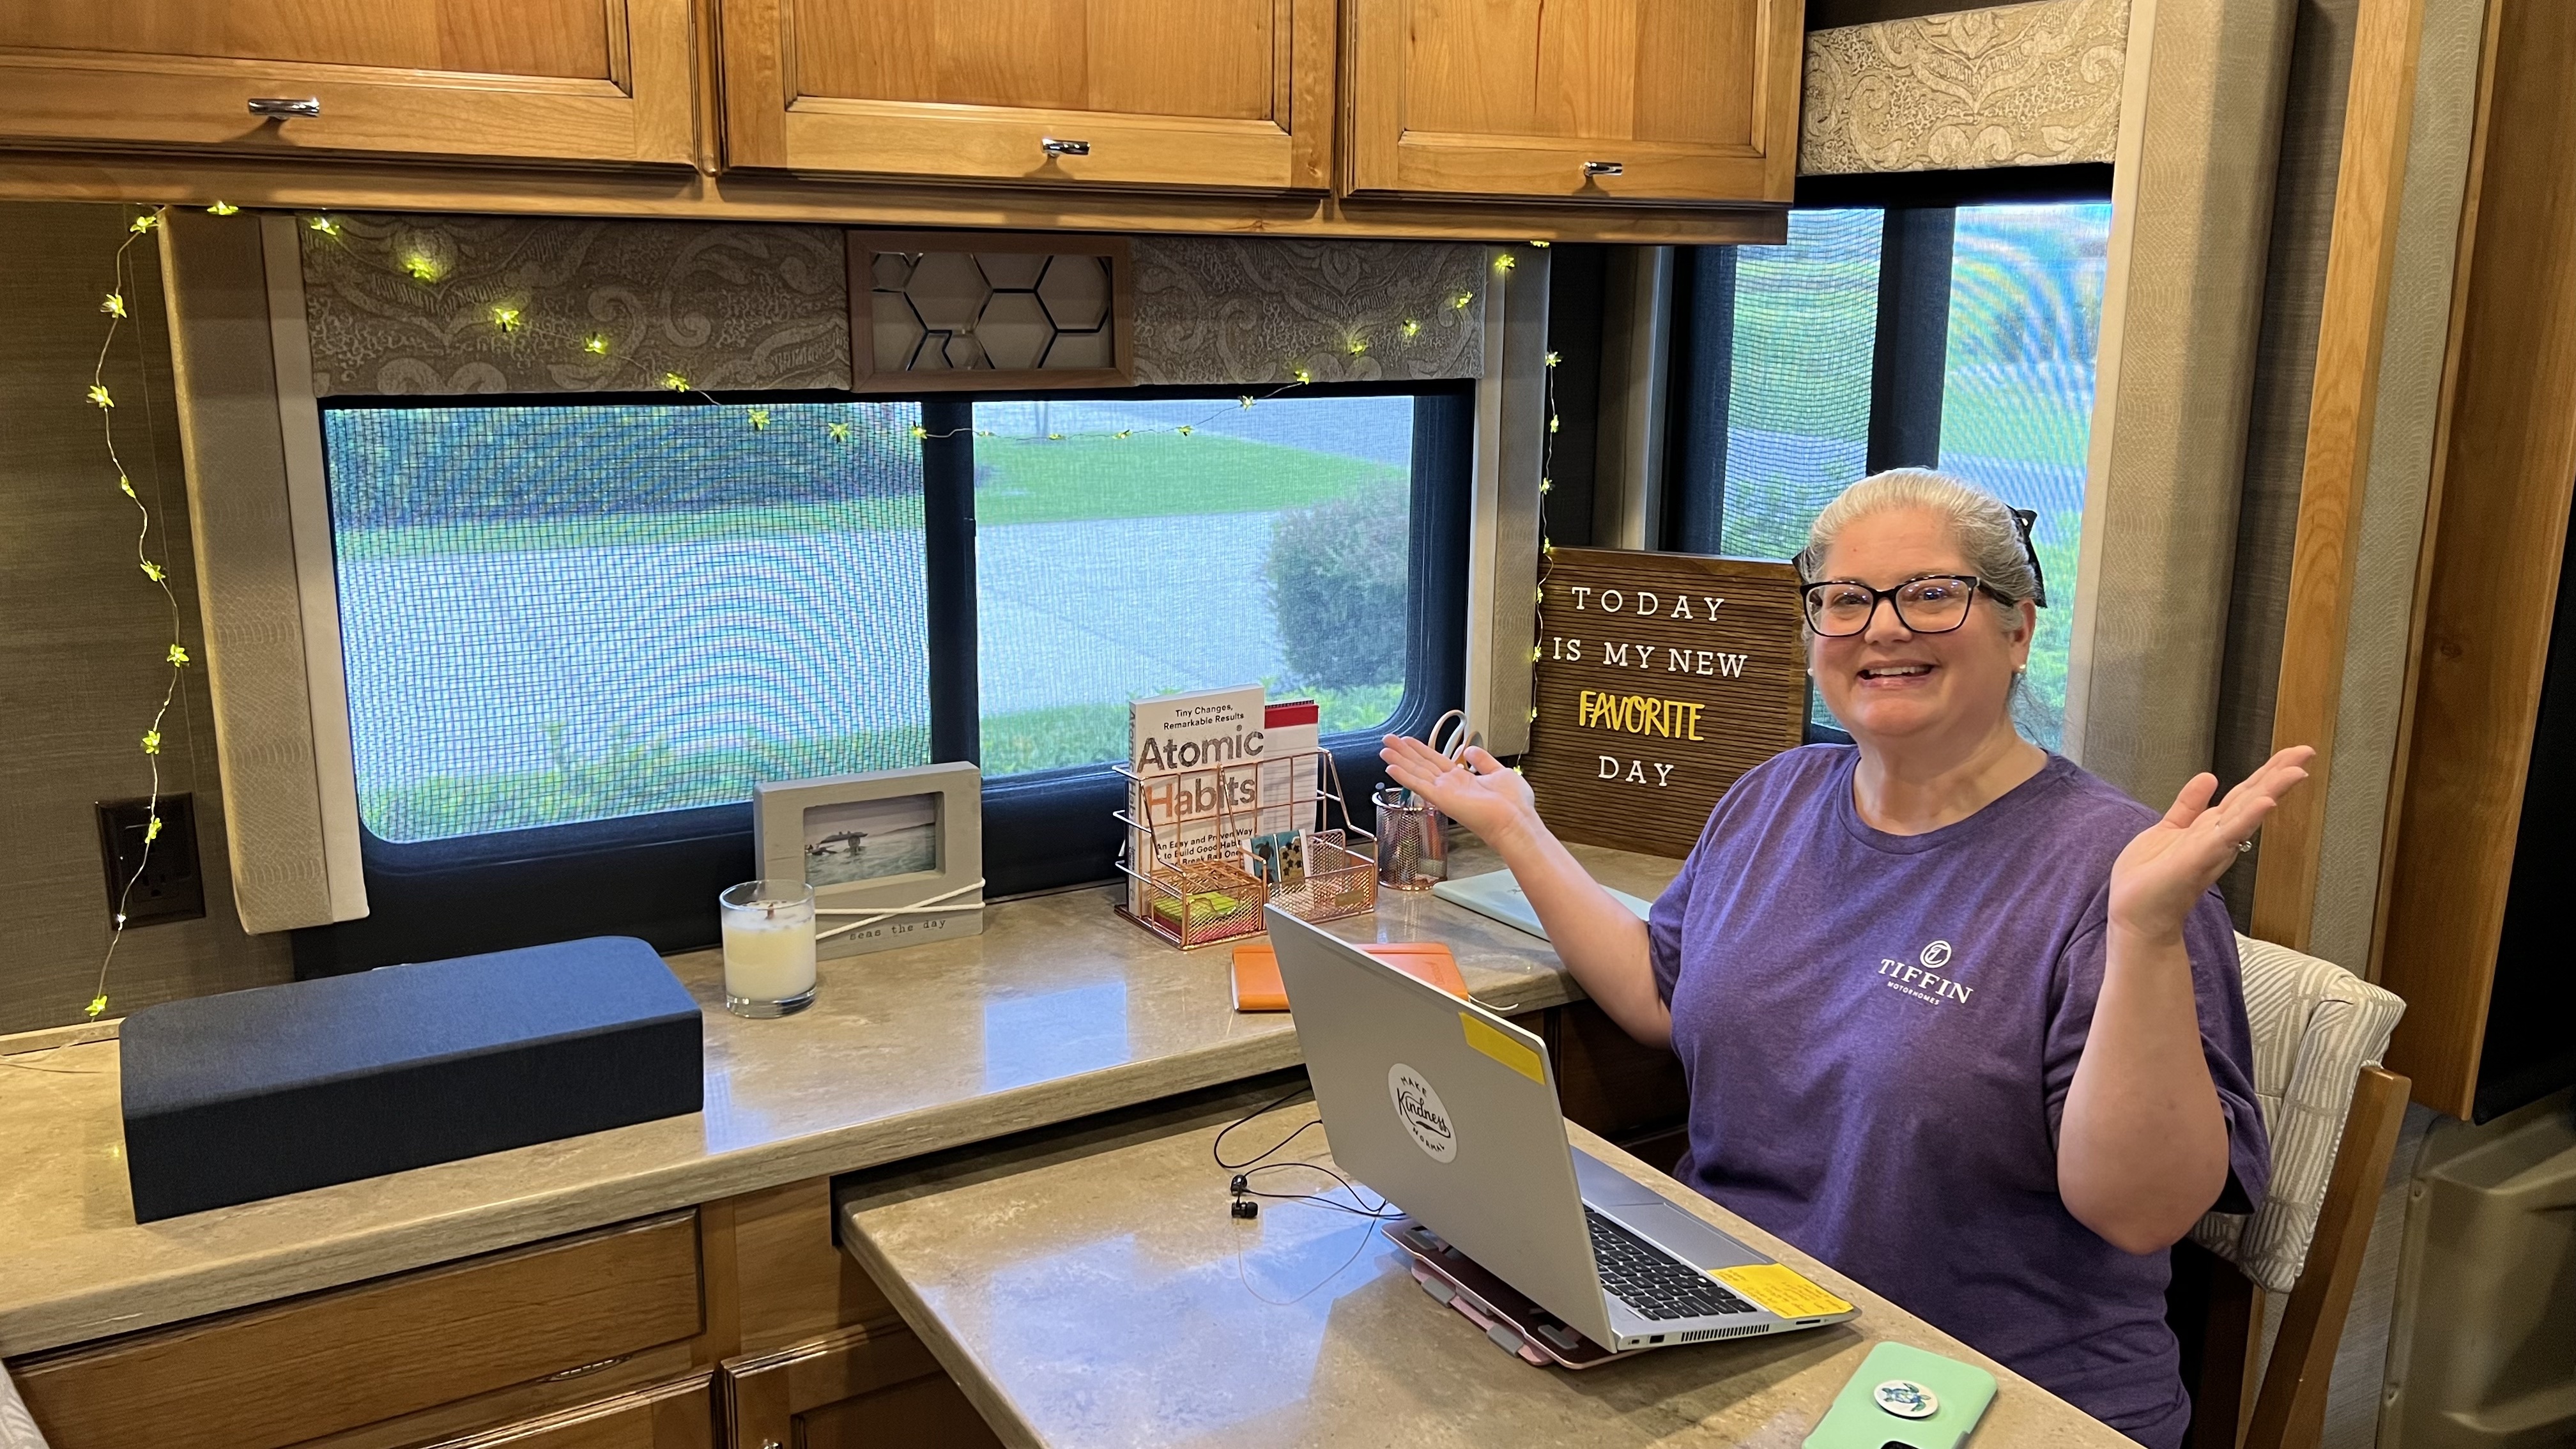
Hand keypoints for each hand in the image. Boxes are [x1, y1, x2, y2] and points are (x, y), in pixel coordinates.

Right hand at [1380, 735, 1538, 848]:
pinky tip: (1390, 767)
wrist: (1515, 820)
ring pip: (1417, 772)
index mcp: (1463, 780)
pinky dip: (1404, 776)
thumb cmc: (1513, 804)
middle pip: (1422, 765)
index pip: (1436, 761)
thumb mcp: (1499, 773)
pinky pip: (1419, 785)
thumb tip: (1470, 749)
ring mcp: (1444, 793)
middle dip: (1404, 752)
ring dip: (1399, 760)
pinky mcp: (1441, 799)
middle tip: (1387, 741)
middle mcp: (1451, 786)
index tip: (1408, 741)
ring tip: (1383, 749)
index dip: (1421, 750)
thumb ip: (1483, 761)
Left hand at [2109, 745, 2313, 941]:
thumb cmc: (2149, 880)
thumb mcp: (2167, 830)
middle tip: (2307, 752)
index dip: (2266, 772)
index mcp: (2210, 828)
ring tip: (2297, 772)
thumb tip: (2208, 777)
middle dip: (2279, 775)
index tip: (2292, 753)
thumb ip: (2188, 805)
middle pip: (2252, 798)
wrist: (2135, 917)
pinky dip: (2246, 819)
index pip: (2244, 793)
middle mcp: (2218, 837)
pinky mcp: (2199, 859)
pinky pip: (2226, 835)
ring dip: (2272, 791)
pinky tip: (2264, 803)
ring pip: (2246, 813)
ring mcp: (2211, 848)